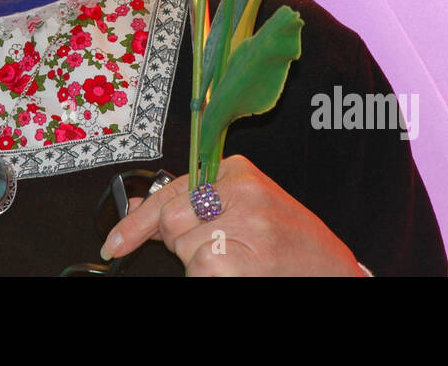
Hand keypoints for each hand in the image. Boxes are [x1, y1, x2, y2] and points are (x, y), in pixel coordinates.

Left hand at [99, 155, 366, 275]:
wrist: (332, 269)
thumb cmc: (288, 241)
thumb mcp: (244, 206)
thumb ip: (191, 202)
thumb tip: (134, 210)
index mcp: (237, 171)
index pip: (171, 190)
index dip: (136, 221)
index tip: (114, 242)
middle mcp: (242, 191)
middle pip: (171, 220)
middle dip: (178, 242)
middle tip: (212, 248)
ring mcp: (245, 224)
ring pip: (184, 249)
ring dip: (199, 263)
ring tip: (238, 258)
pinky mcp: (242, 260)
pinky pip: (199, 271)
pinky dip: (210, 276)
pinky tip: (240, 271)